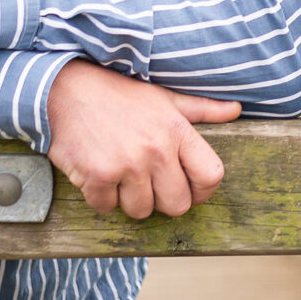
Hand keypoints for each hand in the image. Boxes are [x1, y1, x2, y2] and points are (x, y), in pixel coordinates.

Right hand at [46, 60, 240, 218]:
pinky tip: (97, 172)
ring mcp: (125, 165)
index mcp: (176, 130)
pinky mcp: (96, 177)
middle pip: (177, 205)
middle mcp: (155, 150)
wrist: (64, 88)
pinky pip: (107, 207)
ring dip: (129, 199)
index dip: (202, 190)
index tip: (188, 188)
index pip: (211, 176)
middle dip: (163, 200)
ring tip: (120, 172)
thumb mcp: (163, 97)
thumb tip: (236, 110)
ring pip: (140, 211)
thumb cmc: (118, 95)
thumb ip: (201, 109)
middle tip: (147, 182)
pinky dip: (100, 196)